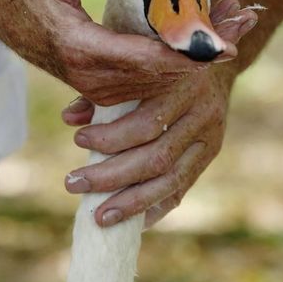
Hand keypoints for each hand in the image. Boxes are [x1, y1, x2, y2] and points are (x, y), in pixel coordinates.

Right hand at [0, 0, 227, 104]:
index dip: (190, 51)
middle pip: (163, 70)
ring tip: (233, 22)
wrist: (5, 10)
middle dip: (205, 48)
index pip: (148, 57)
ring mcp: (98, 86)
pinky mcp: (102, 86)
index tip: (226, 42)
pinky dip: (178, 60)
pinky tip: (202, 40)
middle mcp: (94, 77)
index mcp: (82, 49)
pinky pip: (149, 80)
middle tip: (243, 19)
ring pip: (160, 79)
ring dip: (197, 54)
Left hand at [62, 0, 256, 226]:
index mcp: (180, 85)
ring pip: (171, 180)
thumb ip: (103, 91)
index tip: (78, 141)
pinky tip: (134, 221)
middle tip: (73, 184)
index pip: (146, 123)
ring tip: (97, 216)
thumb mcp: (134, 67)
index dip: (111, 137)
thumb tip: (68, 117)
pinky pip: (184, 187)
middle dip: (111, 176)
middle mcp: (200, 112)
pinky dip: (158, 207)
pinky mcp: (211, 151)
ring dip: (132, 202)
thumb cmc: (160, 63)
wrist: (214, 60)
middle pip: (156, 157)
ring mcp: (210, 135)